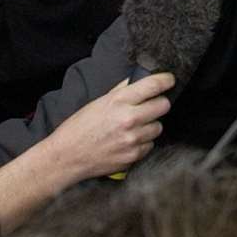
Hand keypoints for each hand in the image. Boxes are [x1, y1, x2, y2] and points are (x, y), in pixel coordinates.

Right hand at [43, 72, 173, 182]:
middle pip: (164, 106)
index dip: (166, 80)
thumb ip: (121, 91)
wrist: (66, 156)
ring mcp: (132, 138)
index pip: (154, 85)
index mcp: (119, 101)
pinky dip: (142, 143)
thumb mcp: (99, 102)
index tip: (169, 80)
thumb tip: (139, 81)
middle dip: (158, 104)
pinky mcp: (133, 155)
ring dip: (149, 126)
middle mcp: (129, 118)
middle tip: (149, 107)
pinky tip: (128, 141)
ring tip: (132, 128)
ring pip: (158, 127)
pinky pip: (150, 145)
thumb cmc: (79, 128)